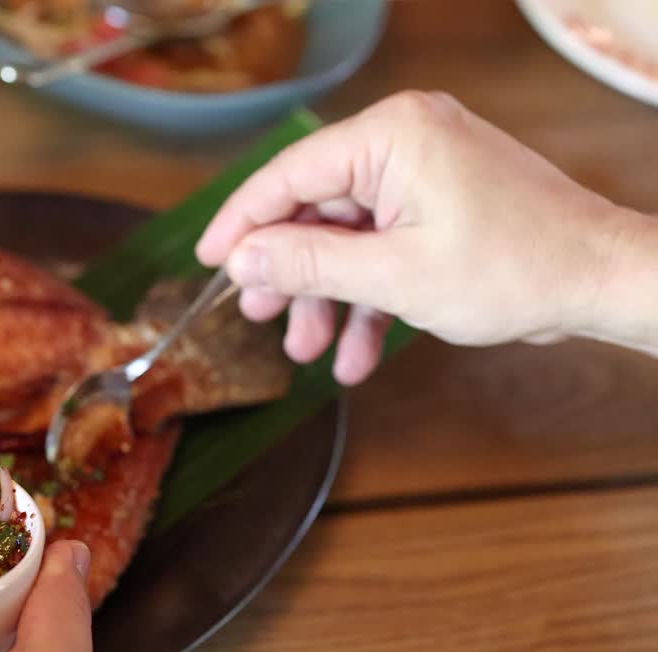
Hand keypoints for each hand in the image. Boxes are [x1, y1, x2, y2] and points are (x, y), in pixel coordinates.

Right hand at [196, 90, 657, 384]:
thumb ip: (308, 264)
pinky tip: (356, 353)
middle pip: (316, 210)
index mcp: (390, 137)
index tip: (210, 262)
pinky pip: (383, 246)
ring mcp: (424, 173)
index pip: (288, 175)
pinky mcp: (440, 203)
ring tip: (307, 348)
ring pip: (347, 237)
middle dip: (291, 274)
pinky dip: (369, 298)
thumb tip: (242, 259)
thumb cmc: (517, 267)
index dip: (242, 223)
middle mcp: (404, 142)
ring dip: (328, 298)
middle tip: (261, 316)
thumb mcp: (393, 276)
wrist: (602, 281)